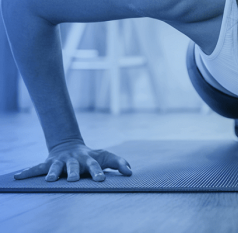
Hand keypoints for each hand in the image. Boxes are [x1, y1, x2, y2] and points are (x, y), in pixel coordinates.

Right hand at [13, 141, 132, 182]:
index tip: (101, 179)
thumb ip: (119, 163)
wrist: (69, 145)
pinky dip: (27, 172)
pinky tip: (18, 176)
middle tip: (73, 179)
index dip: (98, 172)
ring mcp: (60, 161)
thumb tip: (130, 172)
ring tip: (50, 180)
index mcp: (89, 159)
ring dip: (53, 173)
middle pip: (74, 166)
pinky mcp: (48, 163)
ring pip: (56, 166)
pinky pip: (36, 168)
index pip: (95, 165)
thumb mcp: (106, 157)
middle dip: (73, 172)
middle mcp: (74, 160)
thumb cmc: (91, 156)